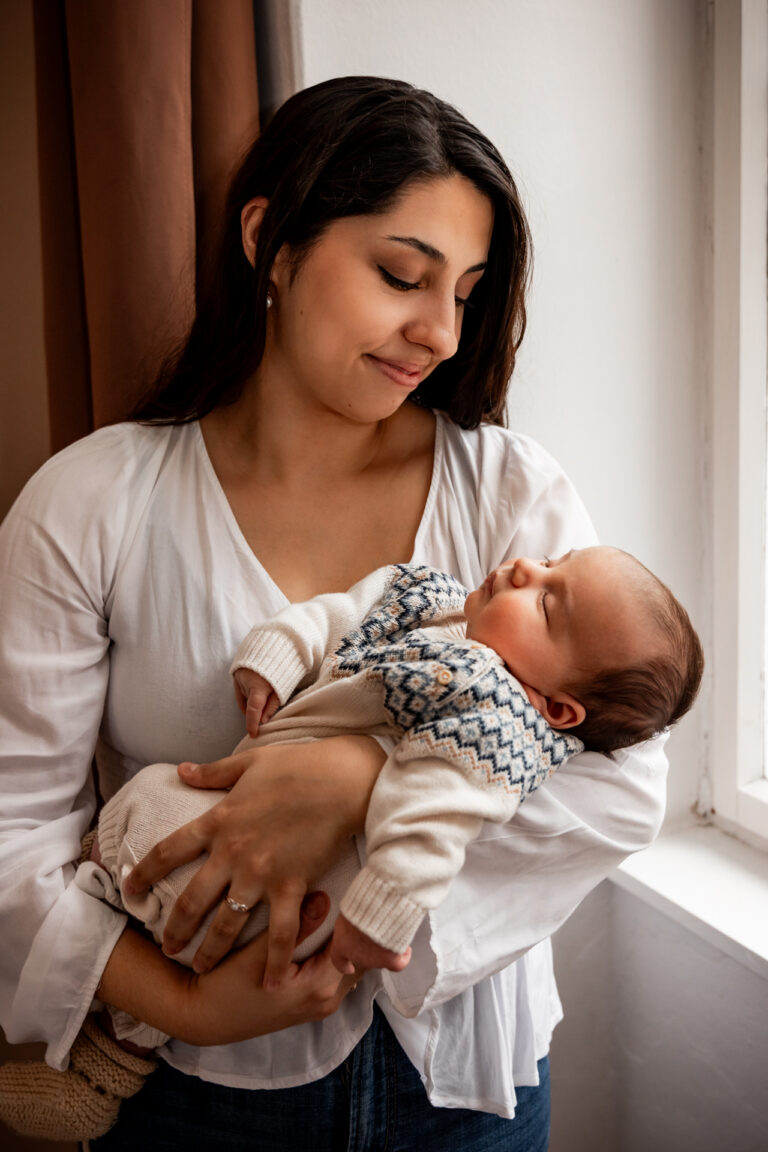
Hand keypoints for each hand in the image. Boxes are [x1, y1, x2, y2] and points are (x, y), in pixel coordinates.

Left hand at [125, 736, 384, 988]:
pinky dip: (273, 961)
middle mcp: (232, 852)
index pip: (168, 851)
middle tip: (166, 948)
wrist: (342, 779)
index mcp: (218, 821)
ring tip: (201, 969)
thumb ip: (212, 772)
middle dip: (174, 929)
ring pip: (226, 924)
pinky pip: (279, 933)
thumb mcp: (249, 762)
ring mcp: (261, 873)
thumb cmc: (298, 765)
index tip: (128, 889)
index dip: (143, 872)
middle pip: (191, 900)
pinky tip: (268, 984)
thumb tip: (181, 771)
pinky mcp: (292, 886)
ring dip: (211, 951)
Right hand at [178, 891, 359, 1045]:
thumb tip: (324, 897)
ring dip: (347, 939)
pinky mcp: (311, 1001)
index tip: (358, 887)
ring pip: (349, 964)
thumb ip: (294, 927)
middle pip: (359, 958)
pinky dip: (336, 950)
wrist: (203, 1018)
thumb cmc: (225, 986)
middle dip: (357, 927)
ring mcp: (320, 1003)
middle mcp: (327, 999)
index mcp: (319, 987)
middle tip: (356, 890)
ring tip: (344, 903)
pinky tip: (327, 926)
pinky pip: (335, 970)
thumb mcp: (256, 954)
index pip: (356, 947)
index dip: (358, 918)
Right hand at [233, 668, 279, 736]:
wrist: (275, 642)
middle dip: (256, 710)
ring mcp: (238, 677)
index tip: (253, 734)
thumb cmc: (283, 667)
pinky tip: (255, 690)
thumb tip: (263, 721)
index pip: (253, 710)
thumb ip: (272, 705)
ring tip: (263, 692)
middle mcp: (245, 682)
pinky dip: (246, 693)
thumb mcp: (282, 688)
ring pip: (244, 696)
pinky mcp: (235, 673)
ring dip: (252, 700)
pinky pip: (240, 689)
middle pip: (249, 703)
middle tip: (265, 712)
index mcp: (257, 686)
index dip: (252, 724)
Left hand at [330, 913, 411, 974]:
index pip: (339, 960)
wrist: (376, 911)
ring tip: (392, 931)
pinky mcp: (391, 960)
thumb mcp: (347, 910)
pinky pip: (399, 963)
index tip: (349, 968)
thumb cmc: (359, 907)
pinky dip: (403, 956)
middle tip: (377, 931)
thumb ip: (350, 920)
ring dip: (386, 946)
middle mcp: (357, 956)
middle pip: (364, 956)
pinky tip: (406, 948)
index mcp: (341, 945)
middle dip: (370, 946)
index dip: (344, 965)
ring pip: (382, 956)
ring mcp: (374, 960)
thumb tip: (355, 915)